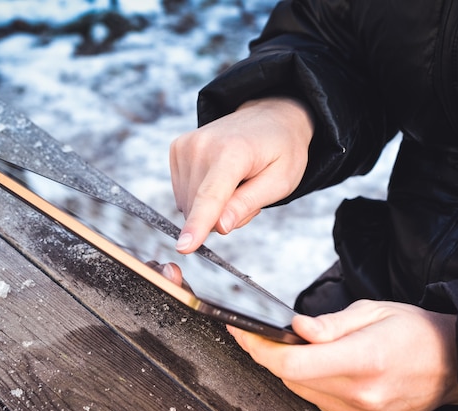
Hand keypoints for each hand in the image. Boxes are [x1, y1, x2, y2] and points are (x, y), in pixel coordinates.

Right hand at [170, 97, 313, 252]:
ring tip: (235, 183)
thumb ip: (248, 204)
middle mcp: (202, 145)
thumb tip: (219, 226)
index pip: (211, 196)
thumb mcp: (280, 182)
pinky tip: (219, 179)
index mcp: (233, 152)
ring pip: (188, 204)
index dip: (198, 225)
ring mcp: (186, 145)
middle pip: (199, 207)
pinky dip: (200, 196)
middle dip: (221, 216)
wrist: (269, 116)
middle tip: (248, 193)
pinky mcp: (177, 149)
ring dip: (211, 207)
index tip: (184, 247)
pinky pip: (182, 194)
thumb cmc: (280, 150)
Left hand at [228, 300, 457, 410]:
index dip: (260, 348)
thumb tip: (296, 328)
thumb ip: (330, 324)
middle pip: (291, 379)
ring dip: (283, 368)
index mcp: (363, 360)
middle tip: (252, 333)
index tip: (243, 331)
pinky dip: (305, 381)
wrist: (450, 361)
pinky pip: (319, 401)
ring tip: (276, 344)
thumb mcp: (372, 311)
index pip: (293, 363)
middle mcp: (360, 394)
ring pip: (301, 391)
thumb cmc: (415, 332)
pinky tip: (306, 364)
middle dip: (264, 354)